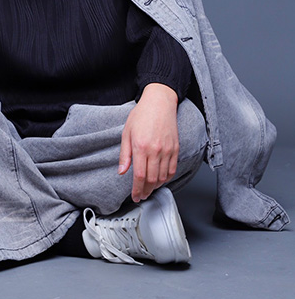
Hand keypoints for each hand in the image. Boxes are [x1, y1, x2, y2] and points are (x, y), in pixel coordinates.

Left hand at [118, 83, 178, 201]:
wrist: (159, 102)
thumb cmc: (142, 115)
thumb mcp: (126, 132)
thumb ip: (124, 154)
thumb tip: (122, 171)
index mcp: (141, 146)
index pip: (140, 176)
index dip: (137, 190)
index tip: (135, 196)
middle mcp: (155, 150)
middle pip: (152, 180)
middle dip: (146, 192)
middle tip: (142, 196)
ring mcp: (167, 150)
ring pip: (163, 177)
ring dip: (156, 187)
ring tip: (150, 189)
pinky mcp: (176, 148)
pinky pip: (173, 169)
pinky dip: (167, 178)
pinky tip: (161, 180)